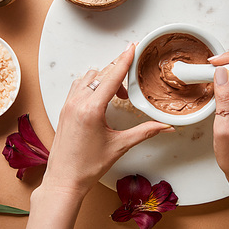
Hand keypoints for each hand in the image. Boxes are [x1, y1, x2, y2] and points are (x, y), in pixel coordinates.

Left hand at [42, 43, 172, 195]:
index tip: (132, 48)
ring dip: (104, 79)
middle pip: (101, 74)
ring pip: (88, 77)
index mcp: (91, 109)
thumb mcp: (120, 146)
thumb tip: (165, 127)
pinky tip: (100, 98)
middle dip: (117, 73)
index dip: (124, 60)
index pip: (111, 77)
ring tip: (116, 96)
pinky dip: (91, 85)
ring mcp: (68, 105)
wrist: (64, 180)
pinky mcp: (64, 109)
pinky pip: (78, 86)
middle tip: (129, 82)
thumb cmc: (87, 166)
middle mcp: (77, 103)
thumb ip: (145, 132)